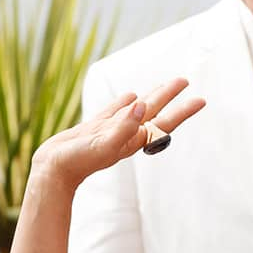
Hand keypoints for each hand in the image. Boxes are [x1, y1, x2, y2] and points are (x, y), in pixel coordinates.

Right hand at [30, 78, 205, 189]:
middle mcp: (125, 135)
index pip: (164, 122)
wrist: (52, 172)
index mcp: (133, 139)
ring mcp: (110, 131)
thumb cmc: (78, 161)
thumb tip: (141, 105)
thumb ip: (124, 126)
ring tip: (163, 86)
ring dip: (150, 98)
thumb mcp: (104, 143)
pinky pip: (114, 112)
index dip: (183, 111)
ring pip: (135, 110)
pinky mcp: (94, 129)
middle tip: (185, 80)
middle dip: (169, 96)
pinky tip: (130, 96)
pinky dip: (124, 103)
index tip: (200, 99)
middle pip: (153, 111)